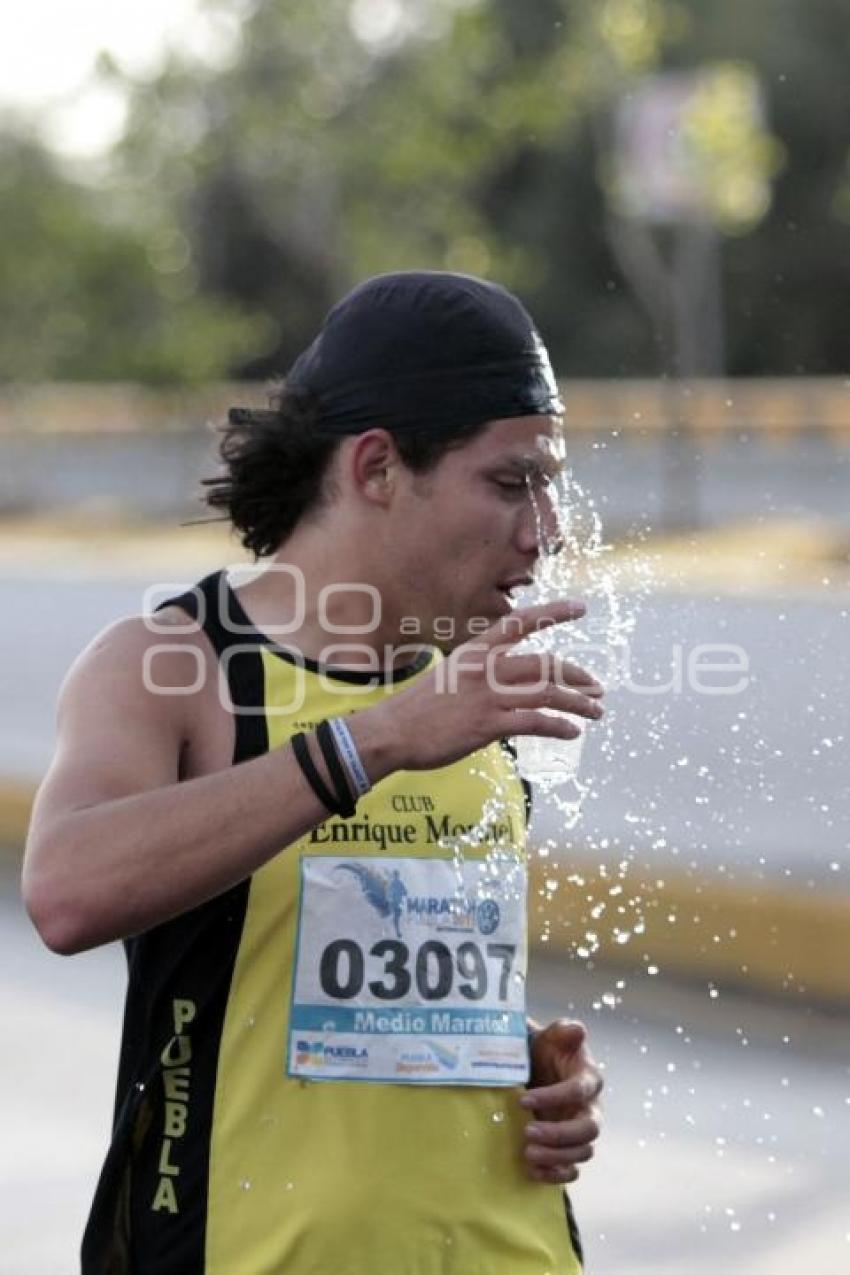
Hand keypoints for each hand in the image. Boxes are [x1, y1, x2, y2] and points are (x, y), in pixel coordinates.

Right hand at [365, 601, 603, 773]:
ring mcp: (488, 696)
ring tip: (595, 712)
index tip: (581, 607)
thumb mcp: (449, 675)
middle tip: (597, 687)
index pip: (520, 622)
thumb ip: (480, 673)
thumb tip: (508, 683)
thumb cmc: (419, 708)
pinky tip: (571, 732)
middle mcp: (485, 668)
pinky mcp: (489, 725)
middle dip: (578, 675)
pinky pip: (537, 722)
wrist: (392, 731)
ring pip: (548, 693)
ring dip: (579, 704)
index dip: (553, 612)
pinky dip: (560, 727)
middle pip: (546, 664)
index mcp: (475, 651)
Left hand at [520, 1020, 602, 1184]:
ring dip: (556, 1156)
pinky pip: (572, 1169)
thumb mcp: (551, 1037)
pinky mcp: (569, 1150)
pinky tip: (533, 1172)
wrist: (535, 1070)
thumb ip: (564, 1032)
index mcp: (589, 1079)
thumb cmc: (545, 1051)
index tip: (523, 1100)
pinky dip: (556, 1175)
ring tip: (527, 1154)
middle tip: (528, 1132)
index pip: (578, 1091)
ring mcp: (581, 1132)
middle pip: (588, 1129)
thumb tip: (578, 1030)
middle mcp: (591, 1108)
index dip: (554, 1097)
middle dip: (559, 1134)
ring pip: (582, 1152)